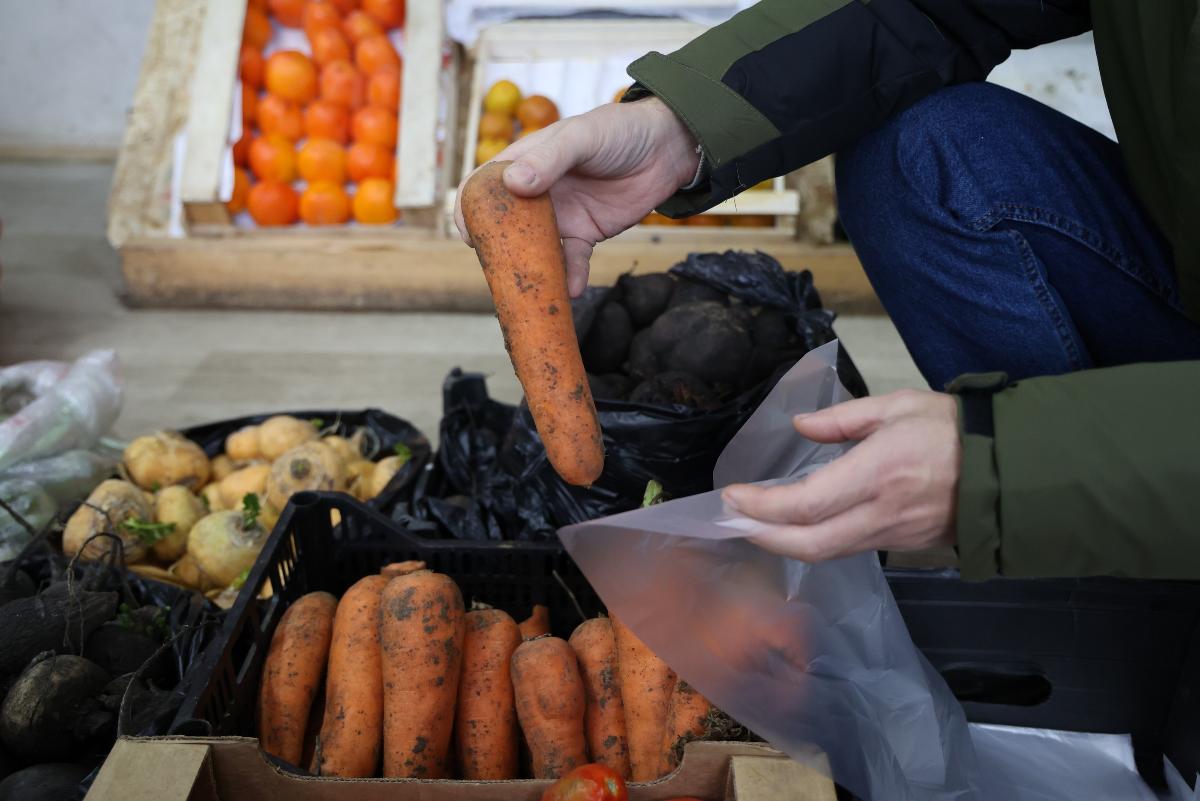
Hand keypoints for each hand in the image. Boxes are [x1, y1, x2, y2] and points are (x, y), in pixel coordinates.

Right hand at [454, 97, 698, 295]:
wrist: (666, 148)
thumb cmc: (618, 130)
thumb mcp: (581, 137)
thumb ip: (548, 160)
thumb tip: (513, 184)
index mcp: (525, 162)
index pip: (484, 186)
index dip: (470, 211)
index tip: (470, 236)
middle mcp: (537, 192)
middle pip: (504, 225)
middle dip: (498, 250)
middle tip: (499, 273)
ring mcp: (560, 215)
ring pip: (535, 248)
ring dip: (532, 269)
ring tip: (531, 290)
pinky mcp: (586, 233)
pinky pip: (572, 260)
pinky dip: (570, 277)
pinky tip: (571, 289)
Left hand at [721, 390, 960, 561]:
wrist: (1011, 470)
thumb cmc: (952, 429)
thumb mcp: (898, 406)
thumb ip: (843, 419)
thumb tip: (800, 424)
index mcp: (878, 474)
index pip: (806, 504)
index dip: (763, 506)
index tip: (733, 495)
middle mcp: (881, 513)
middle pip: (809, 544)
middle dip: (763, 536)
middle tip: (733, 519)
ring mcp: (892, 536)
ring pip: (827, 552)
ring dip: (784, 543)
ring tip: (754, 523)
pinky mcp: (902, 546)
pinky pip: (848, 549)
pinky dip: (813, 542)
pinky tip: (796, 527)